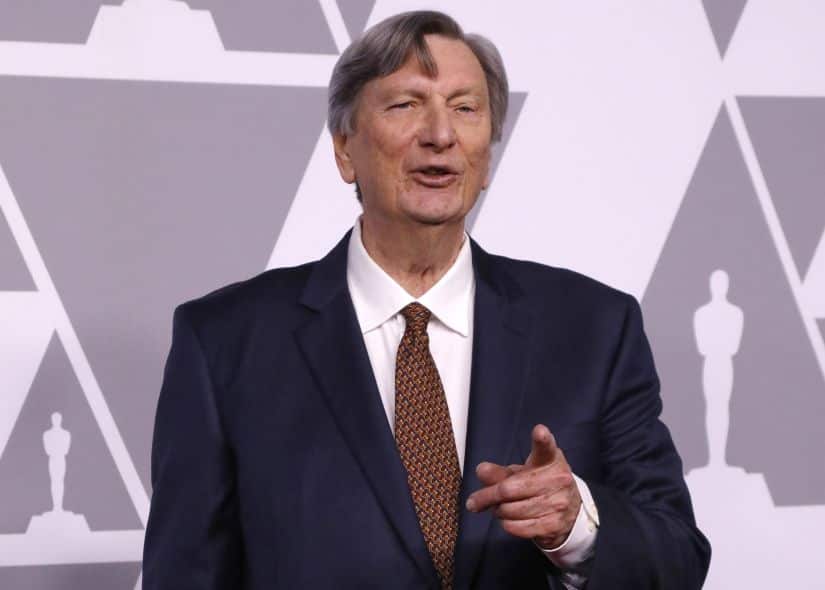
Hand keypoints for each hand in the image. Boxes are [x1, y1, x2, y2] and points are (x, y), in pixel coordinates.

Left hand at [465, 424, 581, 549]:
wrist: (569, 511)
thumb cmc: (539, 484)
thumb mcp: (522, 472)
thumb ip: (499, 472)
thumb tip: (481, 470)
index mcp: (550, 459)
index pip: (546, 448)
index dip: (542, 439)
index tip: (539, 432)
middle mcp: (558, 479)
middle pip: (509, 488)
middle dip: (487, 496)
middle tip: (474, 501)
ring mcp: (558, 502)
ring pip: (510, 510)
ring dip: (498, 511)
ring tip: (499, 508)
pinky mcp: (555, 524)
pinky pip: (518, 527)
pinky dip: (506, 524)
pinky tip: (508, 520)